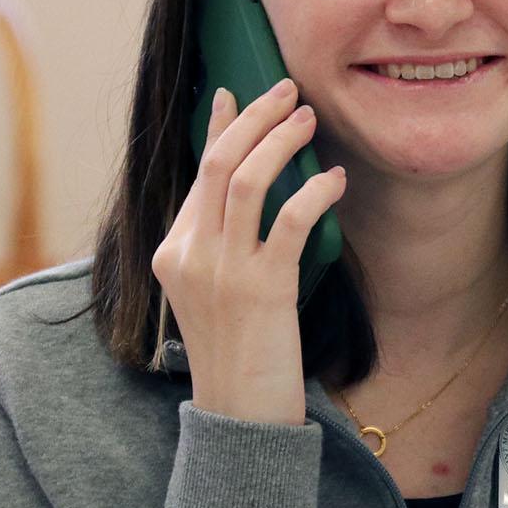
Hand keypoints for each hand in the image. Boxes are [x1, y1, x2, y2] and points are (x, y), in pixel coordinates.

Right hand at [150, 78, 347, 425]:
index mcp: (171, 253)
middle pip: (216, 164)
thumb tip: (253, 193)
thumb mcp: (213, 294)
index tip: (234, 91)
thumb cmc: (237, 355)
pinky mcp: (262, 288)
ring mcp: (221, 271)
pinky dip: (314, 192)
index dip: (218, 127)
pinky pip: (289, 221)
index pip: (195, 174)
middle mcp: (188, 255)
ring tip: (309, 120)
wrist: (239, 415)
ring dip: (281, 141)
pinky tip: (335, 180)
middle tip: (288, 91)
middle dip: (254, 118)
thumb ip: (220, 247)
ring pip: (245, 180)